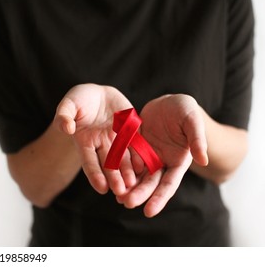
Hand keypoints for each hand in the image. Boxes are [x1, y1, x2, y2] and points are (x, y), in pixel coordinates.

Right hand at [54, 84, 136, 194]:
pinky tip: (145, 167)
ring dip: (128, 172)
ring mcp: (117, 139)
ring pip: (123, 159)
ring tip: (134, 185)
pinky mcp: (130, 131)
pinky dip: (140, 156)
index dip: (95, 175)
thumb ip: (64, 116)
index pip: (89, 161)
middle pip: (108, 164)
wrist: (97, 94)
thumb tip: (66, 128)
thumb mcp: (68, 104)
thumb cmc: (78, 100)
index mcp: (85, 141)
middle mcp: (101, 144)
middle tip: (121, 192)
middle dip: (114, 178)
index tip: (101, 188)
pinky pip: (136, 145)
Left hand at [117, 94, 208, 216]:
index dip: (159, 198)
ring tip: (117, 198)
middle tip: (126, 204)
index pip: (169, 184)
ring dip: (128, 187)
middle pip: (150, 183)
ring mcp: (148, 156)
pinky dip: (120, 171)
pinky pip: (126, 161)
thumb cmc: (186, 110)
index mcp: (179, 161)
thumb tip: (203, 160)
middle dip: (139, 194)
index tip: (149, 212)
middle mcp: (162, 163)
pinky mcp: (135, 147)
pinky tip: (109, 179)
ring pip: (137, 175)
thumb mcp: (193, 120)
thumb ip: (197, 139)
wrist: (168, 101)